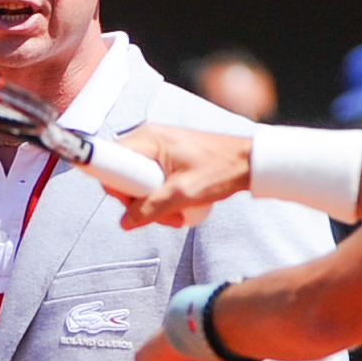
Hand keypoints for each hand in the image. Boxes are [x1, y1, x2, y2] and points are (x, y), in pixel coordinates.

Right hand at [106, 124, 252, 230]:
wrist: (249, 162)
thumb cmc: (221, 170)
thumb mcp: (183, 194)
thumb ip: (151, 208)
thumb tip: (125, 222)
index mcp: (149, 138)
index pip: (112, 161)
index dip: (116, 186)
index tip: (132, 204)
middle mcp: (149, 138)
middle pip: (123, 174)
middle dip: (138, 201)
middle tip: (159, 217)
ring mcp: (158, 147)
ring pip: (138, 181)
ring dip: (151, 204)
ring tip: (175, 217)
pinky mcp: (166, 156)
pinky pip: (150, 179)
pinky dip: (159, 196)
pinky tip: (177, 208)